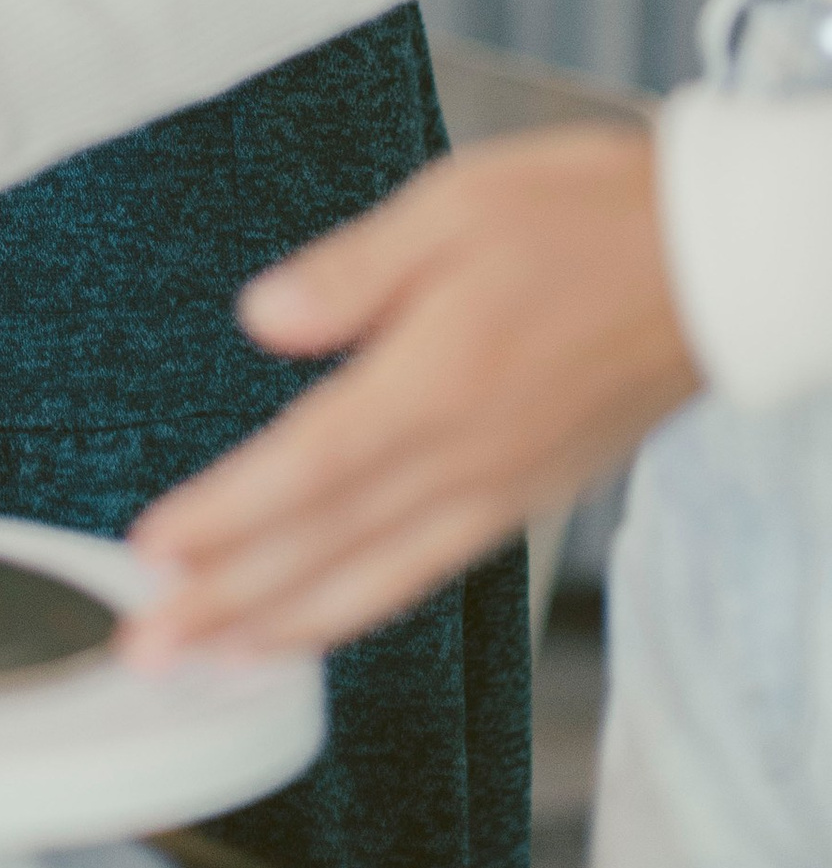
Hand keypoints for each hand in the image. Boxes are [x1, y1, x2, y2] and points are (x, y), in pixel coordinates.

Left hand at [125, 127, 699, 659]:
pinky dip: (362, 608)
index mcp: (438, 385)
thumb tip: (262, 316)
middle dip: (228, 607)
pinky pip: (429, 573)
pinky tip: (321, 618)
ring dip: (285, 628)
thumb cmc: (590, 218)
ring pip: (378, 583)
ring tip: (212, 661)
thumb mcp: (457, 205)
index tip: (150, 555)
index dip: (224, 522)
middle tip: (146, 651)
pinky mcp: (532, 498)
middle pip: (327, 551)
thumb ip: (353, 271)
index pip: (306, 473)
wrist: (722, 262)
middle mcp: (469, 460)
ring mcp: (505, 491)